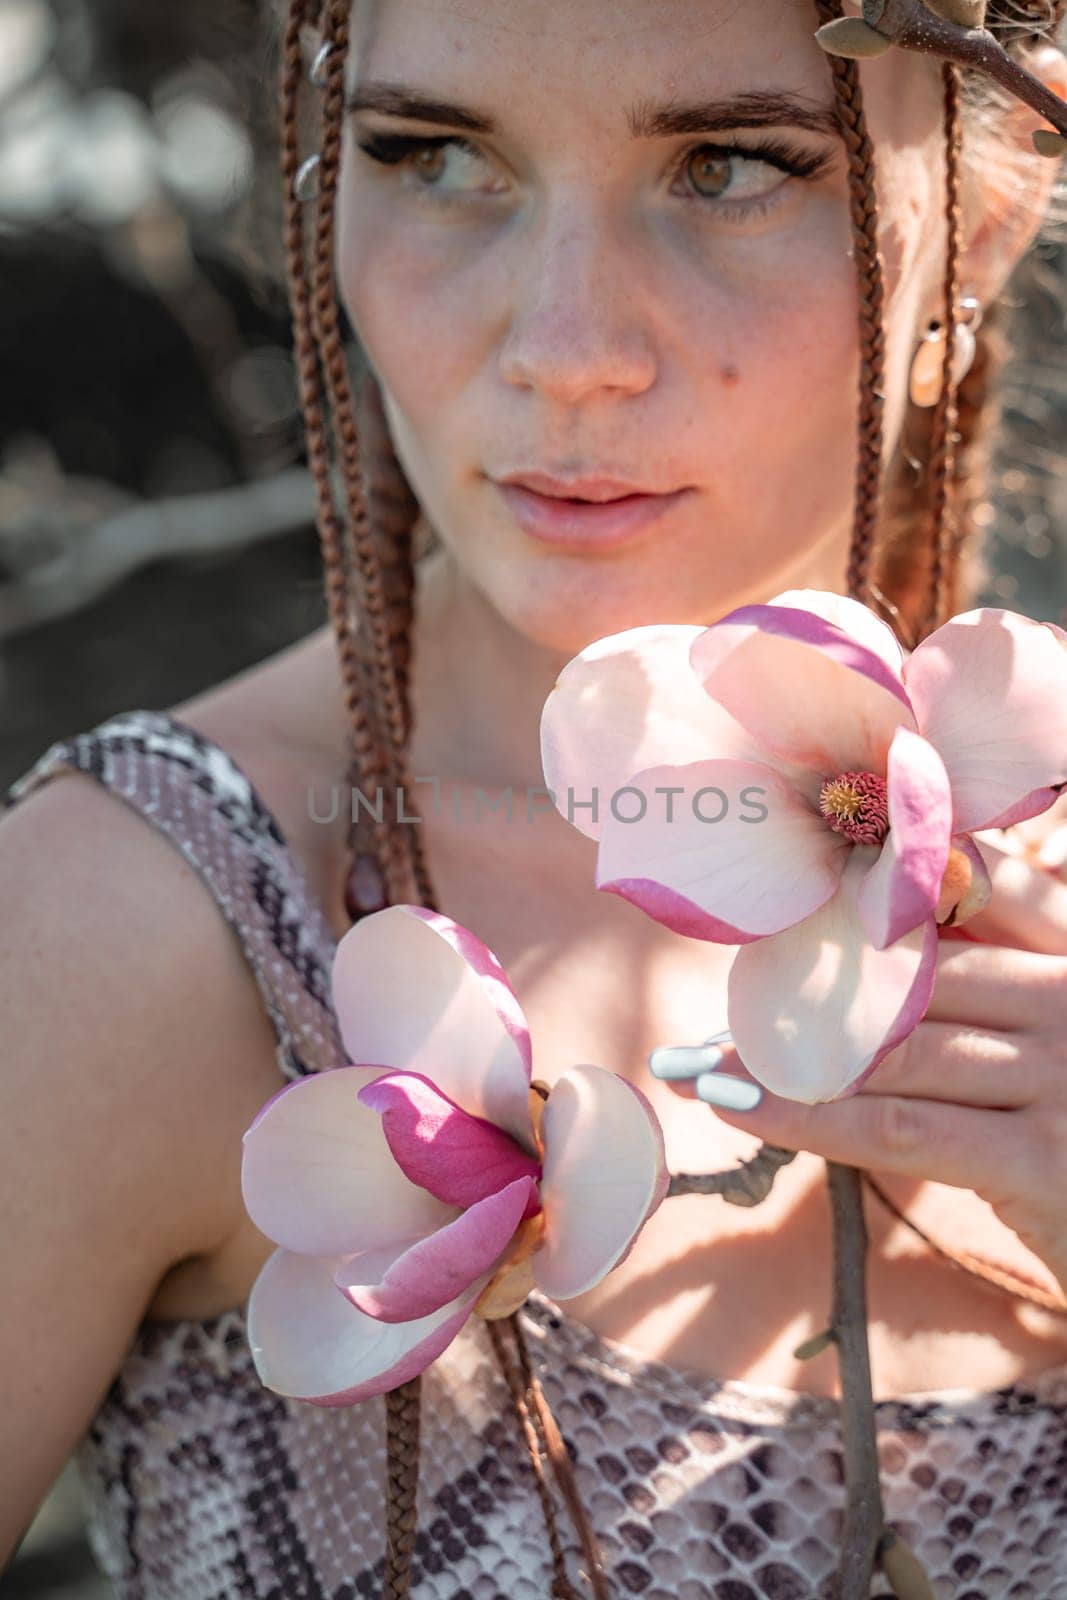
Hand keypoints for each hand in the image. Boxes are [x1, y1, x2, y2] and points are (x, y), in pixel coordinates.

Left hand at [663, 832, 1066, 1299]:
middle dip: (804, 990)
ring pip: (896, 1050)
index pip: (985, 886)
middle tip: (706, 1010)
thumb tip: (873, 955)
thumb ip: (998, 983)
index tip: (785, 915)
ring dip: (783, 1056)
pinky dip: (809, 1118)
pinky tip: (739, 1109)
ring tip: (694, 1062)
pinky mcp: (1045, 1163)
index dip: (879, 895)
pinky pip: (902, 1130)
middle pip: (918, 975)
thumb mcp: (1058, 1037)